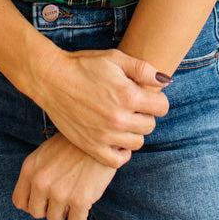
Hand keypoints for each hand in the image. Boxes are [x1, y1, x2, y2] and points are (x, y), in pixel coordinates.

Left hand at [11, 130, 118, 219]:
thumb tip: (31, 197)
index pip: (20, 201)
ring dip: (65, 210)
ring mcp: (59, 192)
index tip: (44, 198)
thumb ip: (36, 173)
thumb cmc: (73, 143)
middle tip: (62, 193)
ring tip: (75, 191)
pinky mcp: (79, 200)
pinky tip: (86, 197)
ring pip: (55, 218)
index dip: (33, 202)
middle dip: (49, 207)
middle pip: (36, 213)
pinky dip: (81, 214)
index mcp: (30, 168)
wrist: (100, 135)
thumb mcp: (46, 152)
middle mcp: (41, 182)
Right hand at [37, 47, 170, 167]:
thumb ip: (143, 69)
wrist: (52, 79)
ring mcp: (105, 136)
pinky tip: (116, 138)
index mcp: (128, 95)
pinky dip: (121, 152)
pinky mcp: (91, 146)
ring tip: (122, 119)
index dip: (157, 99)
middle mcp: (119, 119)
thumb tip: (165, 81)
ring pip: (137, 143)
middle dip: (145, 114)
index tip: (146, 95)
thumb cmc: (84, 65)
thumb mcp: (115, 59)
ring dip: (134, 131)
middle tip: (131, 105)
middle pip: (150, 126)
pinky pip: (117, 160)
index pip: (162, 107)